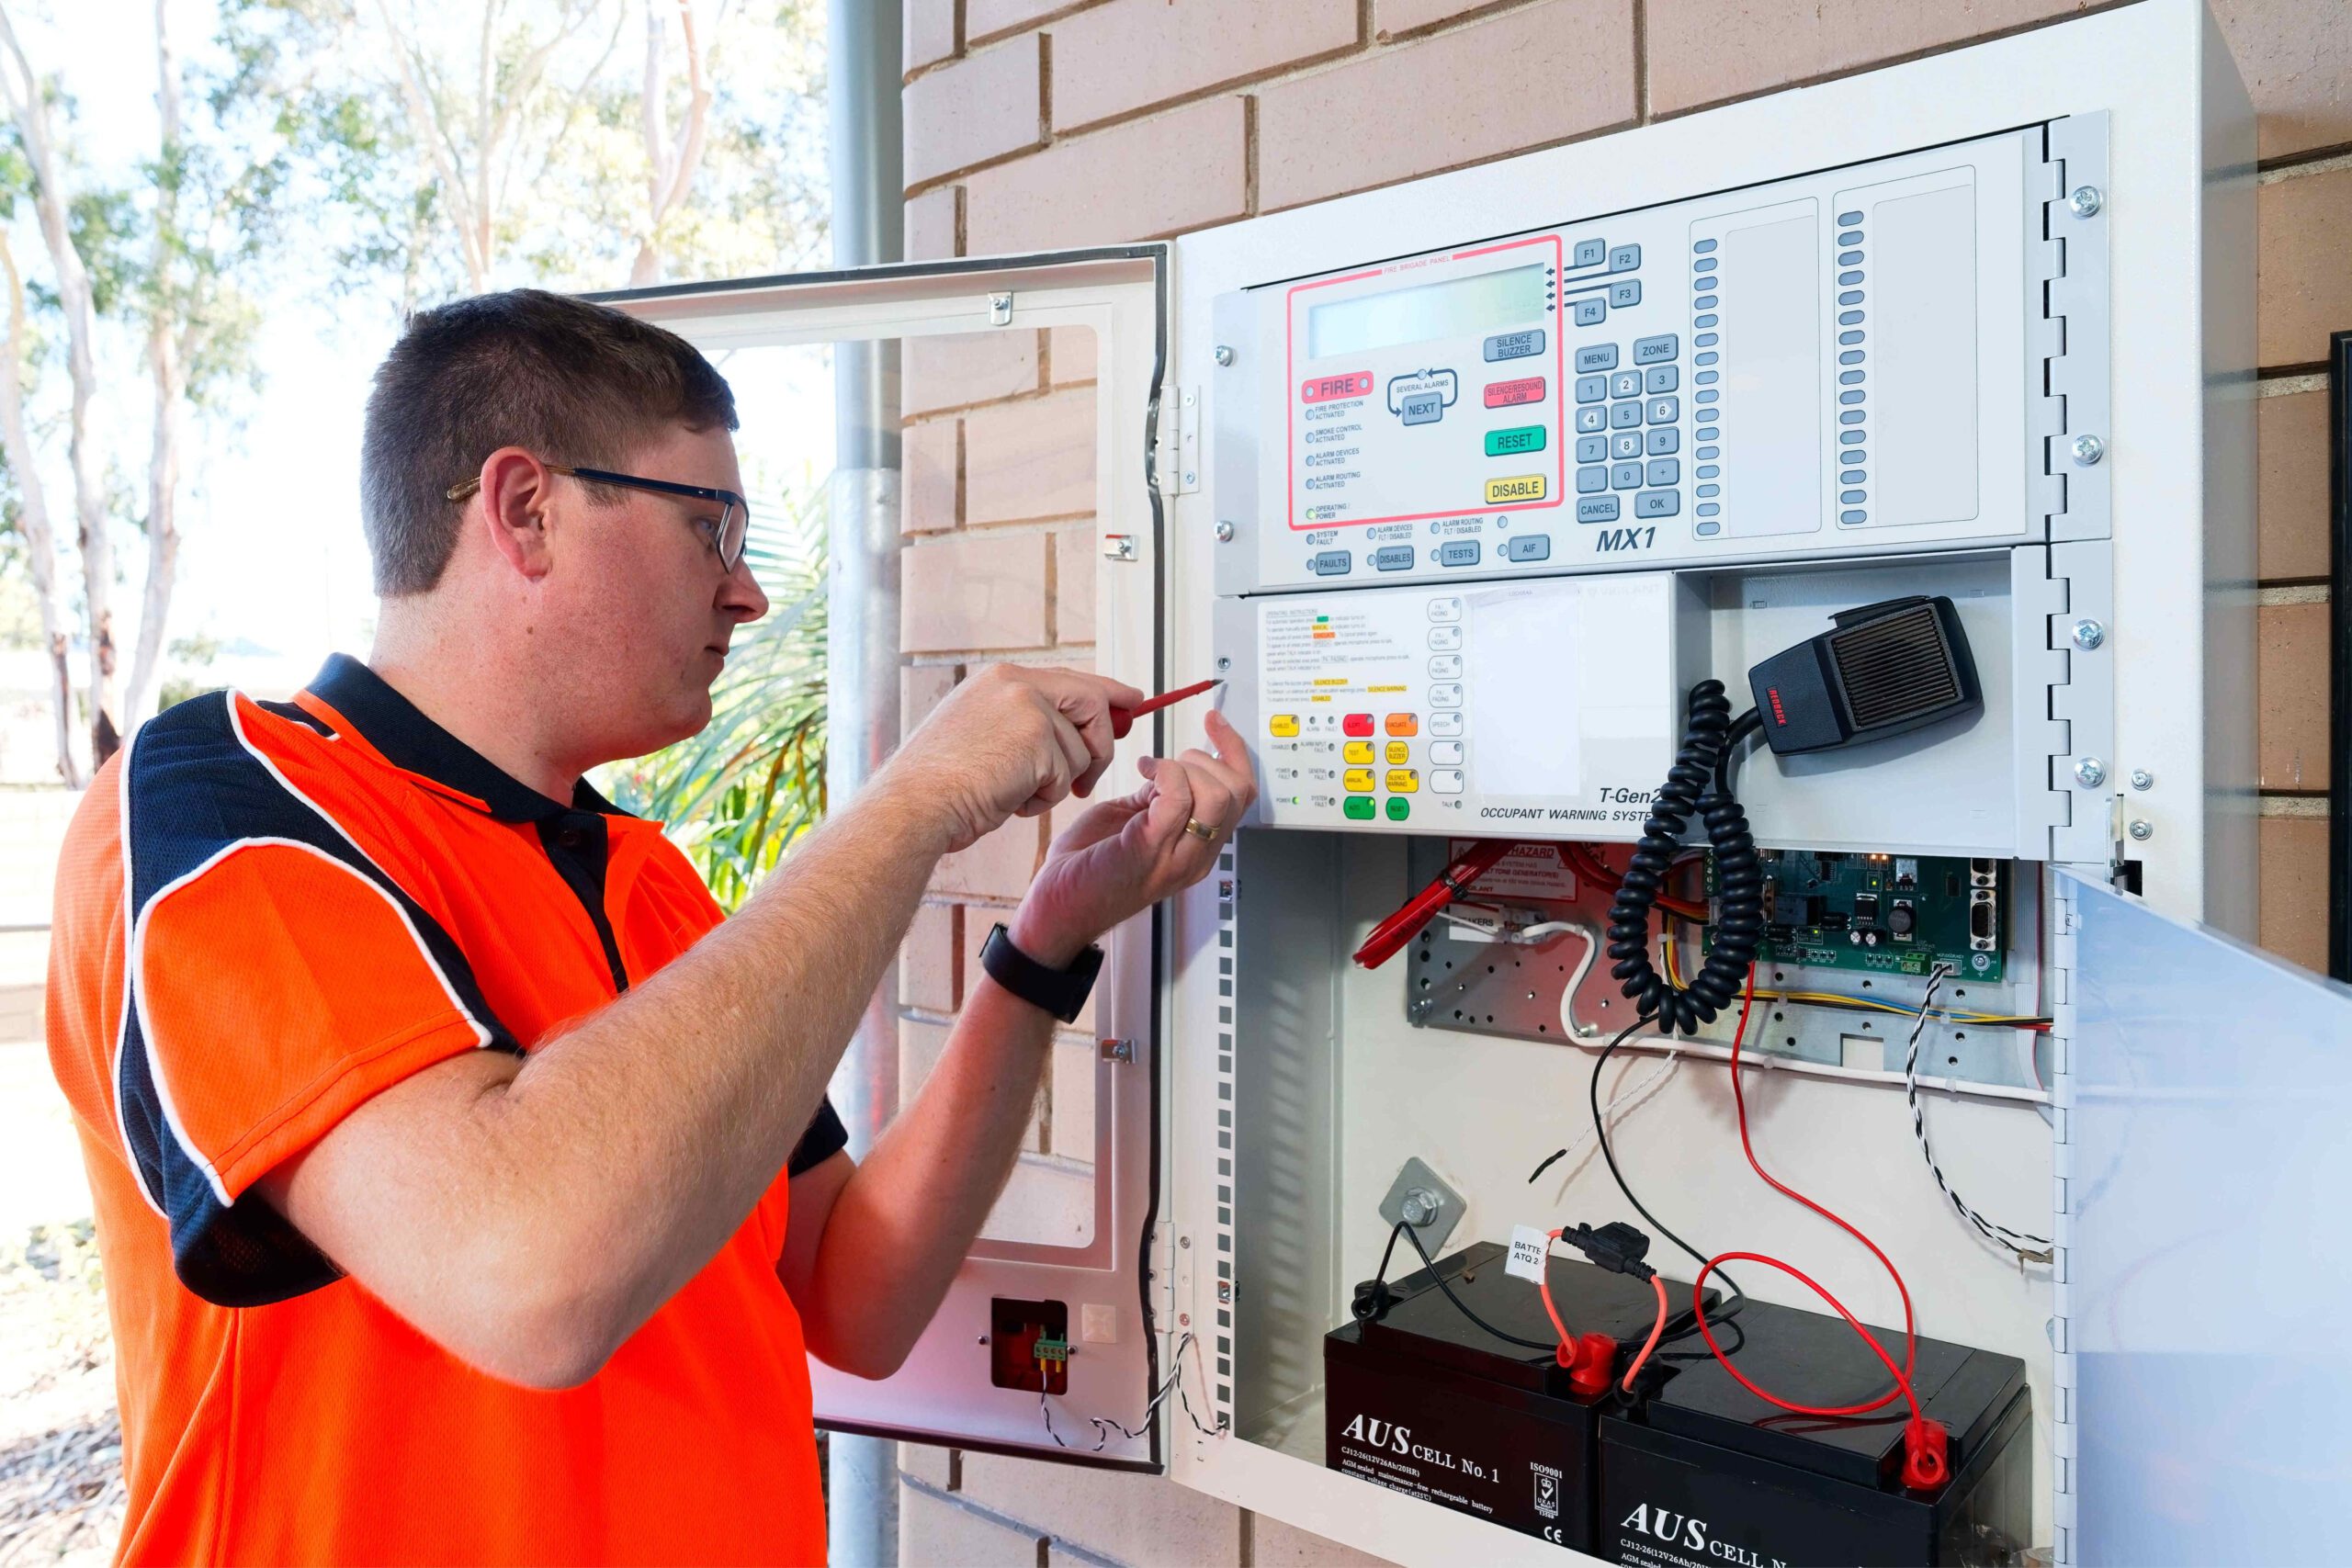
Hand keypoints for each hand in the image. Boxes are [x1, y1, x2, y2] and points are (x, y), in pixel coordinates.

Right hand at [879, 664, 1145, 853]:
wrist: (914, 805)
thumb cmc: (941, 784)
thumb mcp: (982, 736)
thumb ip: (1028, 723)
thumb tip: (1079, 734)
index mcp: (1000, 678)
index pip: (1070, 678)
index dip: (1106, 693)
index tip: (1132, 702)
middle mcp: (1016, 682)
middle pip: (1092, 701)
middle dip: (1101, 743)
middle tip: (1091, 777)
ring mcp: (1027, 706)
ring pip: (1079, 751)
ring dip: (1056, 785)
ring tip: (1015, 794)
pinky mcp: (1037, 737)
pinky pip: (1068, 775)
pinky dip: (1045, 799)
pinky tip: (1011, 800)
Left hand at [1009, 709, 1256, 965]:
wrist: (1055, 911)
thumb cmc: (1085, 872)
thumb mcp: (1130, 823)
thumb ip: (1156, 800)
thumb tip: (1170, 772)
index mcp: (1197, 849)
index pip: (1242, 796)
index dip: (1234, 751)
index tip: (1215, 723)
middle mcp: (1196, 857)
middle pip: (1237, 793)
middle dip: (1208, 758)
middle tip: (1171, 759)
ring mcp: (1177, 858)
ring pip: (1218, 796)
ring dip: (1186, 767)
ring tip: (1153, 769)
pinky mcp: (1148, 851)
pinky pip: (1178, 799)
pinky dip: (1162, 772)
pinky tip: (1141, 772)